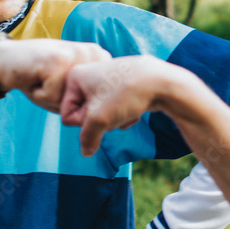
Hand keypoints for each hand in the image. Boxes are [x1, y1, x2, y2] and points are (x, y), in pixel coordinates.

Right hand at [0, 39, 110, 111]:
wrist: (6, 59)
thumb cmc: (39, 78)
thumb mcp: (69, 86)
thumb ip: (87, 97)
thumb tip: (94, 117)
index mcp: (99, 57)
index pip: (97, 100)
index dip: (73, 100)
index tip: (61, 83)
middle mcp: (91, 52)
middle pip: (85, 101)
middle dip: (63, 100)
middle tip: (50, 81)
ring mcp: (75, 54)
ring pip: (68, 101)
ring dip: (51, 99)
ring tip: (43, 79)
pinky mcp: (57, 60)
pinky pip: (51, 97)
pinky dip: (38, 94)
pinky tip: (34, 77)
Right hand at [61, 55, 185, 155]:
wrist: (162, 81)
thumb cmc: (125, 94)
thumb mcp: (99, 120)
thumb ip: (88, 139)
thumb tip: (86, 152)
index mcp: (75, 77)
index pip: (67, 116)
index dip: (84, 122)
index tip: (100, 112)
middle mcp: (89, 75)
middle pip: (86, 116)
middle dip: (102, 121)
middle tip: (115, 111)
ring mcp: (107, 80)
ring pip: (104, 114)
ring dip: (115, 119)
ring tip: (127, 108)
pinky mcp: (123, 86)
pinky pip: (117, 110)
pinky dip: (126, 113)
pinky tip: (137, 108)